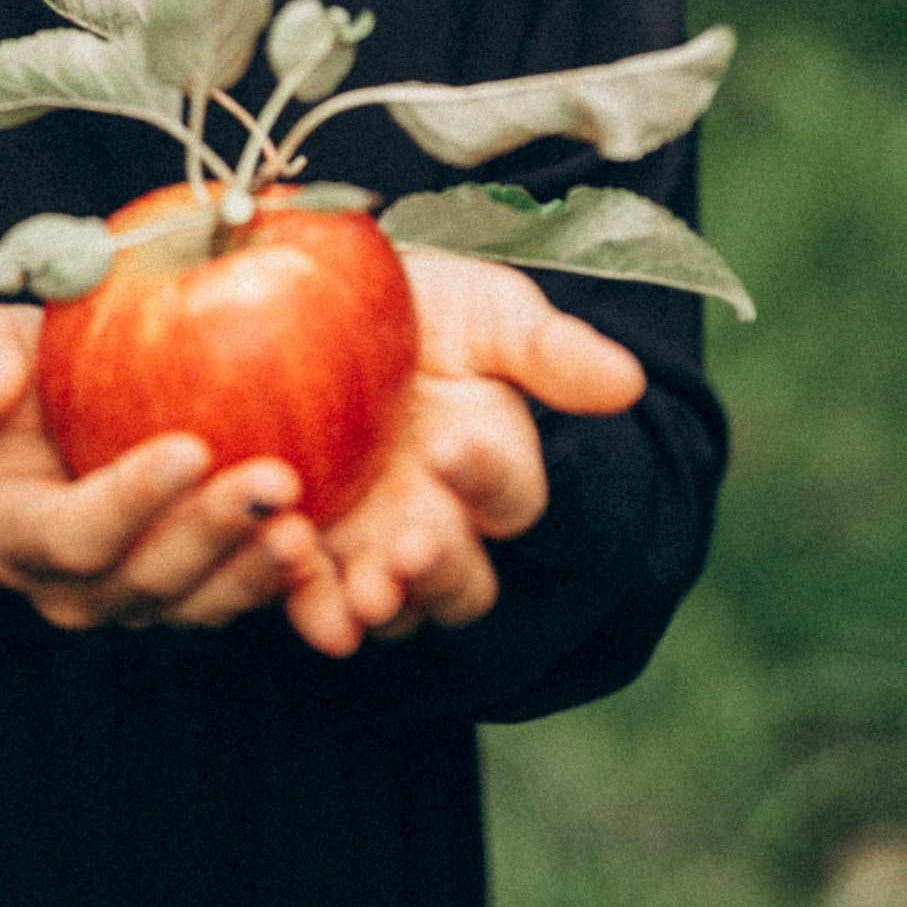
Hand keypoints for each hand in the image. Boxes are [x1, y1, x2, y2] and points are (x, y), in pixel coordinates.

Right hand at [0, 304, 301, 630]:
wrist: (26, 428)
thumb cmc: (4, 376)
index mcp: (12, 535)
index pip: (73, 533)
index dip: (132, 500)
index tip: (193, 446)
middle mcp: (67, 588)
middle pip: (145, 578)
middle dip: (214, 534)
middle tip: (279, 480)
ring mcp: (128, 600)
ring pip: (196, 603)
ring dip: (256, 571)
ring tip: (308, 527)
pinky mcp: (181, 595)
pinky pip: (231, 597)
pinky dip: (278, 579)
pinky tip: (325, 539)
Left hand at [258, 249, 646, 659]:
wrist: (331, 301)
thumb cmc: (429, 309)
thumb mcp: (488, 311)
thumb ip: (548, 348)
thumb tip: (626, 380)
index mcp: (494, 470)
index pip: (508, 493)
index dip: (484, 477)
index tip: (452, 447)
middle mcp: (441, 526)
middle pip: (456, 581)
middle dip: (434, 569)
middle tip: (407, 550)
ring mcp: (371, 546)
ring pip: (383, 604)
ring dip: (365, 602)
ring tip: (350, 591)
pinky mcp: (306, 547)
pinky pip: (302, 588)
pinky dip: (294, 589)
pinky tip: (280, 561)